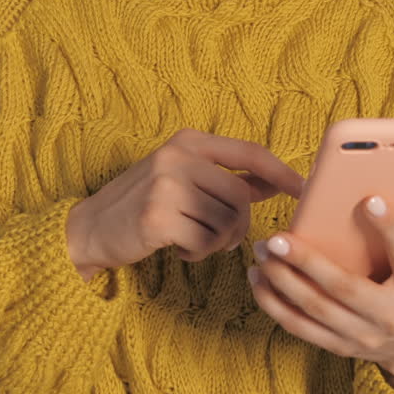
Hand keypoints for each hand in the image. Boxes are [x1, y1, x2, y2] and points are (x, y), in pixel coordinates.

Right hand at [66, 128, 303, 281]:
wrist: (89, 228)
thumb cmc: (144, 204)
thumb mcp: (184, 179)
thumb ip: (228, 178)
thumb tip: (278, 181)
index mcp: (189, 141)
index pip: (250, 152)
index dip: (282, 172)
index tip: (304, 190)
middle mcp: (178, 156)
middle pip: (241, 195)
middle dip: (240, 224)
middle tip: (222, 238)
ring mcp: (166, 184)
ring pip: (226, 221)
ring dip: (216, 241)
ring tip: (192, 239)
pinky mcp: (157, 216)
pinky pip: (204, 242)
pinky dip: (197, 253)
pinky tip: (178, 248)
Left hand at [248, 192, 393, 391]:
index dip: (390, 228)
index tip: (369, 199)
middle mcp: (391, 316)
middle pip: (345, 288)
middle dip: (309, 262)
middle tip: (278, 237)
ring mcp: (363, 335)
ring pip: (317, 309)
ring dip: (284, 281)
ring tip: (263, 252)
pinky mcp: (341, 346)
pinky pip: (302, 328)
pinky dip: (276, 306)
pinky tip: (259, 280)